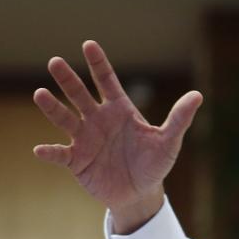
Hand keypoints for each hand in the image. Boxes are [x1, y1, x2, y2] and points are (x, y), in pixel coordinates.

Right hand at [33, 40, 201, 232]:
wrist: (141, 193)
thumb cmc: (154, 164)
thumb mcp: (169, 141)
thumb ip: (179, 118)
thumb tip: (198, 95)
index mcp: (120, 110)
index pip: (107, 81)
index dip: (98, 64)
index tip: (88, 45)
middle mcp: (98, 120)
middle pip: (80, 95)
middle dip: (68, 79)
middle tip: (55, 62)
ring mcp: (85, 139)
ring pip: (65, 119)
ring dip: (53, 108)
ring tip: (40, 94)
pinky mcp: (76, 161)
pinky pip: (61, 154)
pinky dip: (51, 152)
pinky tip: (41, 149)